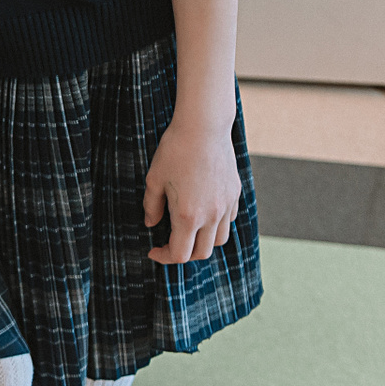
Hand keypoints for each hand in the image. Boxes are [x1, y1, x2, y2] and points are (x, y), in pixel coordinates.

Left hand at [143, 116, 241, 263]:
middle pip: (202, 253)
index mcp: (188, 216)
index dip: (164, 257)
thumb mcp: (154, 179)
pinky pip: (228, 220)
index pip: (180, 254)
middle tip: (168, 243)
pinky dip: (216, 225)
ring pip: (219, 240)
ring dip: (202, 242)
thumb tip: (151, 224)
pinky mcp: (235, 195)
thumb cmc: (175, 151)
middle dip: (183, 253)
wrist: (203, 128)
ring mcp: (227, 206)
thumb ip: (152, 206)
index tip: (153, 251)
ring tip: (187, 229)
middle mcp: (212, 216)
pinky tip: (202, 212)